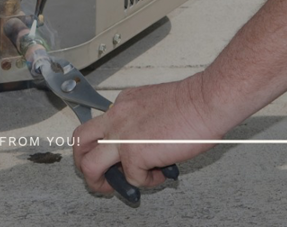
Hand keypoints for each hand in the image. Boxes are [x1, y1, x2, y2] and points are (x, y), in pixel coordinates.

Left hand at [73, 72, 221, 195]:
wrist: (205, 101)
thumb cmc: (192, 103)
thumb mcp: (155, 105)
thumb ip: (141, 122)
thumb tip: (143, 144)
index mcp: (124, 103)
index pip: (100, 125)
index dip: (106, 143)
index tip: (115, 153)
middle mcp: (118, 117)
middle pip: (80, 140)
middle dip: (82, 162)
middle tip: (97, 174)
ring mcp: (122, 136)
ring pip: (89, 165)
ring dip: (99, 182)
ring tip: (116, 186)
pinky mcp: (134, 154)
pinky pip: (133, 179)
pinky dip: (146, 182)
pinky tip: (160, 173)